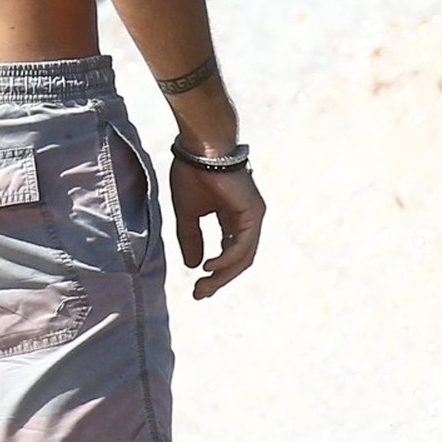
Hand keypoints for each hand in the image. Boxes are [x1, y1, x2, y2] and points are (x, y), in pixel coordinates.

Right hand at [170, 159, 264, 298]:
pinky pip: (242, 245)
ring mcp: (252, 216)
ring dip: (223, 275)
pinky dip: (226, 259)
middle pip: (237, 259)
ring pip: (242, 256)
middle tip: (200, 294)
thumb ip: (191, 239)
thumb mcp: (187, 214)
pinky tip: (210, 266)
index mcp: (230, 217)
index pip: (227, 252)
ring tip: (203, 286)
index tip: (196, 287)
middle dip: (218, 279)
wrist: (200, 148)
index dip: (213, 272)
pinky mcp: (253, 213)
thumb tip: (193, 265)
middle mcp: (245, 219)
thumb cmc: (192, 173)